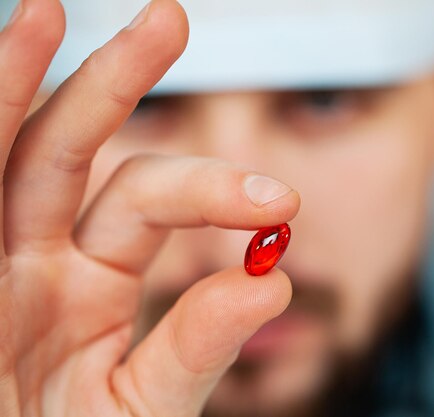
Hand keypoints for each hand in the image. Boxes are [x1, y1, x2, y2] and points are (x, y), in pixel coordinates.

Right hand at [0, 0, 298, 415]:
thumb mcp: (145, 410)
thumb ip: (201, 348)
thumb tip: (275, 284)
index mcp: (93, 282)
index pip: (151, 202)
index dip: (213, 190)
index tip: (282, 203)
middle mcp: (36, 258)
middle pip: (74, 150)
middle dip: (116, 81)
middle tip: (172, 17)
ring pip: (3, 157)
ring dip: (18, 81)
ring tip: (45, 9)